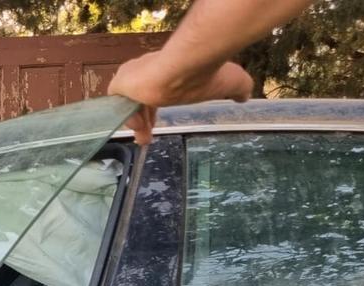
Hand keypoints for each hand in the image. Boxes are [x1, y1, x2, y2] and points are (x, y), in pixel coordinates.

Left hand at [108, 52, 253, 144]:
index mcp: (166, 80)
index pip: (151, 99)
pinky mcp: (121, 83)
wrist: (188, 66)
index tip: (151, 134)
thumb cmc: (208, 72)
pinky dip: (126, 117)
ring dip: (135, 124)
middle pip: (135, 105)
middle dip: (140, 125)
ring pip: (125, 107)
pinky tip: (139, 128)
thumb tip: (247, 96)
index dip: (149, 117)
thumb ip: (238, 89)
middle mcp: (147, 78)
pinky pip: (116, 105)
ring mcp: (132, 79)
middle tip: (144, 142)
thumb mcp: (229, 82)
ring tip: (144, 138)